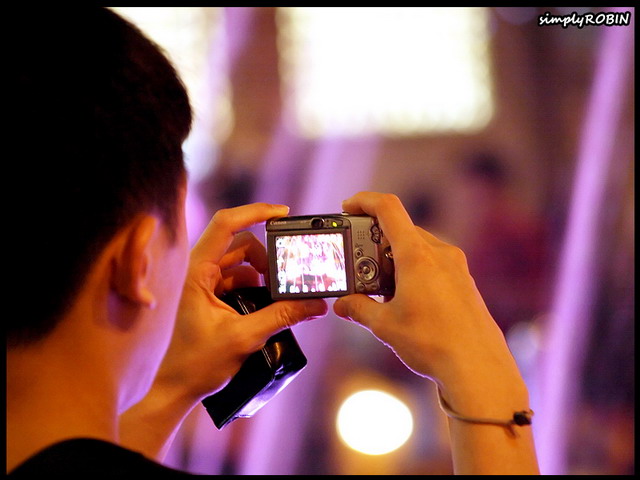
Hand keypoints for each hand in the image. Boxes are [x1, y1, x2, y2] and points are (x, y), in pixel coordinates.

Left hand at [155, 203, 326, 401]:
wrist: (172, 388)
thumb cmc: (193, 364)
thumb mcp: (244, 337)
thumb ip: (281, 317)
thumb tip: (315, 305)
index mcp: (196, 271)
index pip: (226, 225)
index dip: (255, 212)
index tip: (283, 213)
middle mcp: (197, 270)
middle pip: (241, 244)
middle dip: (267, 258)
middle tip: (284, 281)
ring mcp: (202, 281)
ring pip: (241, 262)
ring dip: (262, 275)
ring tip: (275, 299)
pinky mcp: (208, 294)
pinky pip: (237, 278)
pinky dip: (255, 287)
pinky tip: (263, 307)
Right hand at [333, 192, 524, 409]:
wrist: (478, 370)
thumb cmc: (433, 345)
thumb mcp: (385, 326)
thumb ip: (359, 309)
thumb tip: (343, 305)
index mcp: (417, 256)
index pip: (388, 209)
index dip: (364, 201)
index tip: (349, 207)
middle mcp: (440, 254)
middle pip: (401, 230)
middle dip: (376, 242)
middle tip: (358, 265)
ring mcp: (456, 268)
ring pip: (418, 248)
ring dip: (395, 260)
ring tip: (381, 290)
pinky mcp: (465, 283)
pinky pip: (434, 264)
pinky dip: (414, 272)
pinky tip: (406, 300)